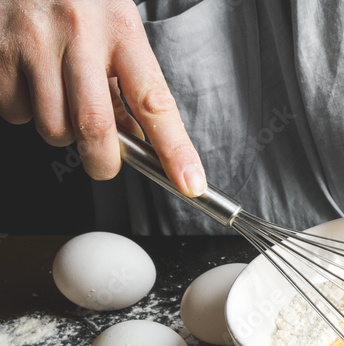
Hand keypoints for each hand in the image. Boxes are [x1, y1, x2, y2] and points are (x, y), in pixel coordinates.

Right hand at [0, 0, 204, 194]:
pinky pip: (15, 112)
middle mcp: (78, 34)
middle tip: (105, 163)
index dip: (175, 149)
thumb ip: (127, 82)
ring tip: (62, 97)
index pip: (155, 102)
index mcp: (121, 30)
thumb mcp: (116, 28)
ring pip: (53, 127)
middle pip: (95, 127)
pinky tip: (32, 82)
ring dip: (62, 131)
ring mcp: (34, 43)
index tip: (190, 182)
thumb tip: (136, 140)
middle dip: (103, 161)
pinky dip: (25, 112)